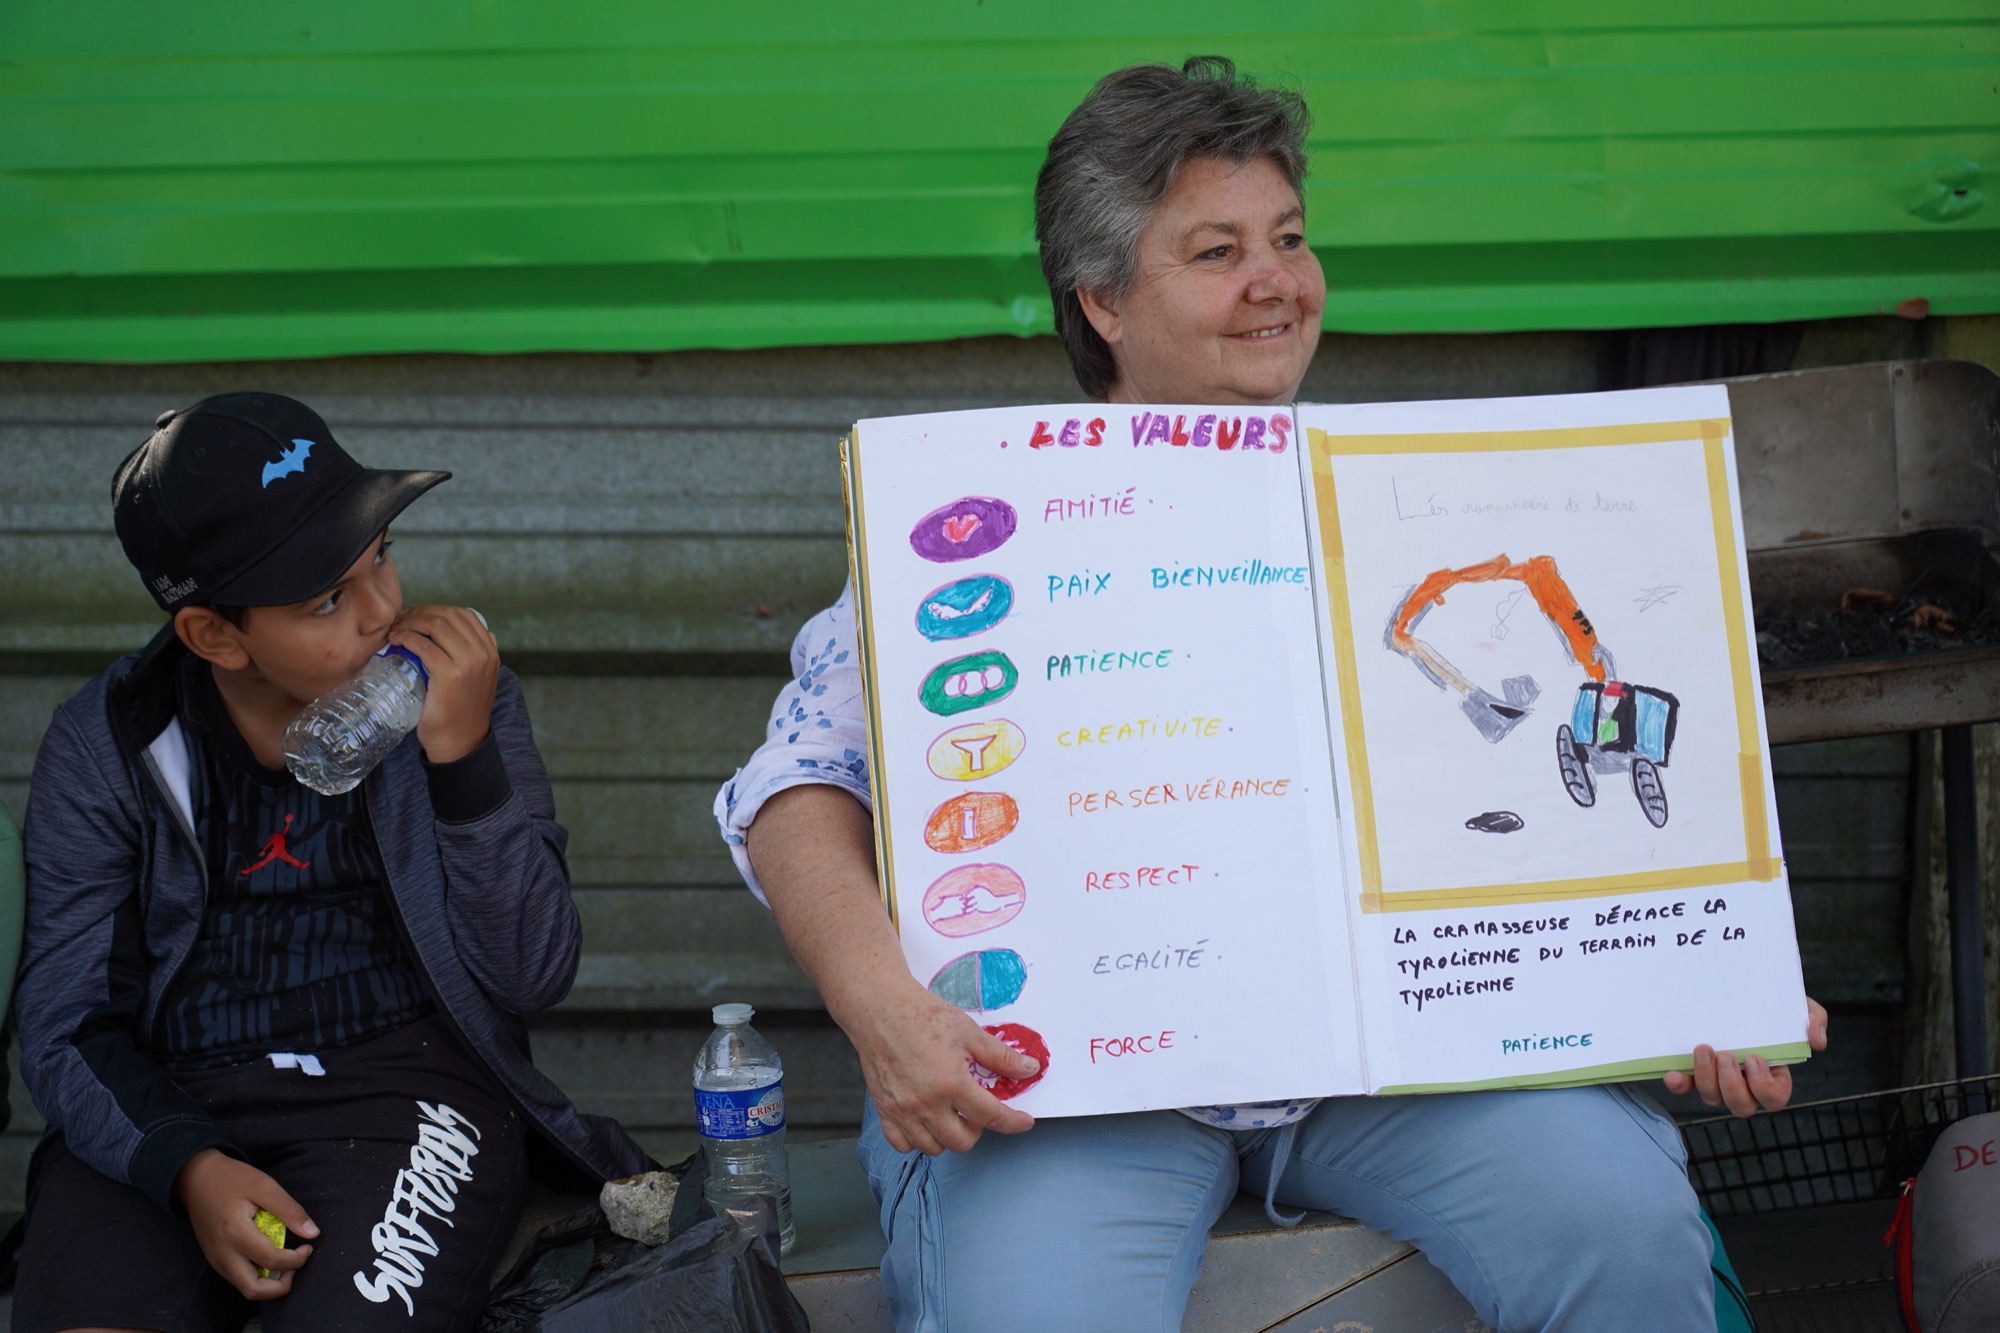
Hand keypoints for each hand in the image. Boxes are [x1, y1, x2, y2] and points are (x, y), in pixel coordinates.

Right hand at [175, 1148, 319, 1299]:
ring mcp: (215, 1259)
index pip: (271, 1260)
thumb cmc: (231, 1178)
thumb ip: (290, 1210)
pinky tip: (268, 1258)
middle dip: (281, 1286)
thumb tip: (313, 1233)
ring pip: (244, 1288)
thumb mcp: (264, 1185)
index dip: (296, 1260)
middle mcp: (223, 1253)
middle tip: (295, 1265)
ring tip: (284, 1261)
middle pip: (253, 1290)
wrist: (195, 1178)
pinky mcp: (214, 1259)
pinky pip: (236, 1278)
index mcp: (236, 1232)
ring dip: (268, 1283)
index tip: (308, 1247)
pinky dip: (256, 1276)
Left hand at [390, 605, 499, 764]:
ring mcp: (468, 663)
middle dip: (420, 613)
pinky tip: (396, 641)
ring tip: (396, 629)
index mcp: (490, 652)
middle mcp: (483, 654)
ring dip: (410, 622)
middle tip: (400, 620)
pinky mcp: (449, 674)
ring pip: (436, 626)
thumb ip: (483, 656)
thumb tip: (486, 634)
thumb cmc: (463, 712)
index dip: (436, 610)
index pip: (464, 615)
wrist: (460, 742)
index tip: (416, 616)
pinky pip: (424, 645)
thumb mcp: (482, 679)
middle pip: (448, 616)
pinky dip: (406, 638)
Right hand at [844, 981, 1038, 1155]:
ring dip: (948, 1136)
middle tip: (977, 1109)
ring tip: (951, 1114)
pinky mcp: (883, 1110)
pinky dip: (916, 1139)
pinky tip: (925, 1120)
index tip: (1023, 1121)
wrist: (880, 1008)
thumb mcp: (969, 1032)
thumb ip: (1001, 1057)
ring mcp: (902, 1110)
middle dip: (977, 1130)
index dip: (1014, 1123)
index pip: (992, 1117)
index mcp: (951, 1084)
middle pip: (962, 1141)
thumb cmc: (923, 1016)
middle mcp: (926, 1104)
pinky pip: (902, 1144)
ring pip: (933, 1147)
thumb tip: (1029, 1069)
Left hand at [1663, 996, 1828, 1116]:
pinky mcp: (1692, 1070)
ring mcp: (1717, 1079)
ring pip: (1712, 1098)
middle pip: (1741, 1105)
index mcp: (1772, 1075)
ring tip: (1703, 1048)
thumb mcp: (1799, 1005)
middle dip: (1731, 1085)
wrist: (1738, 989)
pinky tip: (1673, 1074)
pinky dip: (1678, 1084)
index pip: (1774, 1099)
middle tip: (1726, 1054)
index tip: (1754, 1058)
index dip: (1764, 1087)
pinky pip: (1684, 1088)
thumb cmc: (1773, 1004)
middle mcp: (1744, 1083)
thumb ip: (1814, 1019)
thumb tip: (1817, 1042)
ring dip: (1706, 1078)